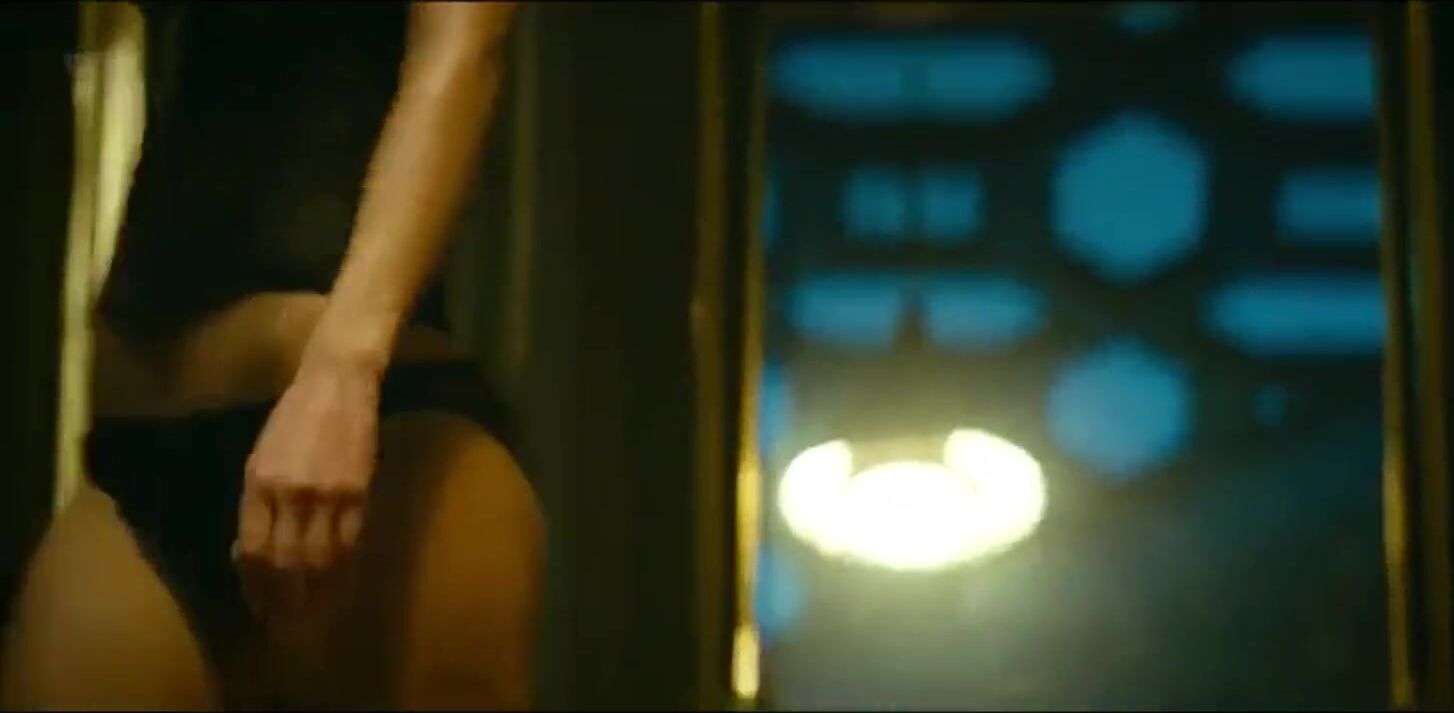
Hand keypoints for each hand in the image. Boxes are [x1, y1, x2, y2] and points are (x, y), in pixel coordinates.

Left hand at [234, 356, 380, 618]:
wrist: (337, 381)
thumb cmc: (294, 416)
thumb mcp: (261, 456)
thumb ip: (259, 502)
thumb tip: (256, 549)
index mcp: (258, 482)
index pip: (254, 549)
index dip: (255, 583)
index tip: (258, 605)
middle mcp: (290, 492)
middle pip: (285, 561)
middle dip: (283, 597)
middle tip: (283, 621)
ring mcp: (327, 493)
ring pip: (319, 559)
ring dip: (314, 591)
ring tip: (311, 612)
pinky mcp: (359, 490)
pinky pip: (349, 542)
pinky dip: (341, 568)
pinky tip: (337, 582)